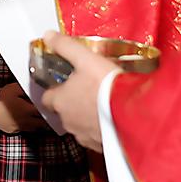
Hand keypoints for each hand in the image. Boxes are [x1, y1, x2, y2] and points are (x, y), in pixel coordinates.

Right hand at [0, 82, 47, 133]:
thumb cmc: (0, 99)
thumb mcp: (14, 88)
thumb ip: (27, 89)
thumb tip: (37, 89)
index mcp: (27, 110)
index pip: (45, 111)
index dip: (49, 108)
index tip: (51, 105)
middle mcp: (26, 121)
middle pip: (43, 122)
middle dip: (47, 117)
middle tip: (48, 111)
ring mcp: (20, 127)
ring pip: (36, 128)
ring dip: (40, 122)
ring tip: (40, 115)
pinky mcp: (15, 131)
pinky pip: (27, 129)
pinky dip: (30, 125)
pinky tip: (28, 119)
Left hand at [39, 32, 118, 151]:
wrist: (134, 114)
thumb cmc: (107, 86)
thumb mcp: (85, 59)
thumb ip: (65, 47)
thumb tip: (48, 36)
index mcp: (60, 101)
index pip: (46, 97)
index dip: (54, 89)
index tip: (63, 82)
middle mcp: (68, 121)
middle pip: (62, 111)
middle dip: (71, 102)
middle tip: (86, 90)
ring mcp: (83, 135)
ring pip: (79, 125)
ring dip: (86, 116)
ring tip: (102, 103)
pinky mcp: (99, 145)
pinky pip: (95, 136)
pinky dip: (99, 128)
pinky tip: (112, 118)